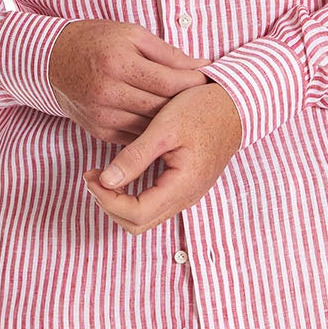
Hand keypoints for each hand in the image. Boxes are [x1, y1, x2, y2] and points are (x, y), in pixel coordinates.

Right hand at [49, 20, 211, 145]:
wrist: (52, 60)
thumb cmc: (96, 41)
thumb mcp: (131, 34)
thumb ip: (167, 53)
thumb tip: (201, 65)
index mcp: (118, 64)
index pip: (168, 81)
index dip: (194, 82)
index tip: (210, 80)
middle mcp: (108, 93)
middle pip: (161, 107)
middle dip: (186, 103)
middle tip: (205, 97)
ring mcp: (102, 116)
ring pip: (151, 127)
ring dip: (172, 120)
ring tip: (189, 111)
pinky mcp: (99, 131)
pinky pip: (135, 137)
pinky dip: (153, 131)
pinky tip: (166, 123)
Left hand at [81, 82, 243, 235]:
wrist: (235, 104)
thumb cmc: (202, 109)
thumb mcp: (164, 127)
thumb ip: (135, 156)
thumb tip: (106, 181)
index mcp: (183, 184)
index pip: (136, 213)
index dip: (108, 200)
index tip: (92, 175)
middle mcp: (187, 197)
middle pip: (138, 224)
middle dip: (109, 205)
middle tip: (93, 177)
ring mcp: (188, 195)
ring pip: (145, 218)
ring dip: (119, 203)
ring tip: (103, 175)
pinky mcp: (186, 187)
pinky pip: (155, 206)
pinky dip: (132, 197)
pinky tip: (123, 174)